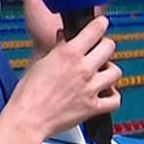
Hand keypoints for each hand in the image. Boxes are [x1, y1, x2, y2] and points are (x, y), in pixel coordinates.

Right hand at [8, 15, 120, 140]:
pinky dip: (113, 96)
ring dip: (110, 70)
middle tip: (99, 50)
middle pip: (110, 47)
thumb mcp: (40, 63)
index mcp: (69, 54)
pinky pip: (115, 99)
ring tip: (102, 72)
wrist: (28, 119)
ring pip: (116, 71)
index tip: (101, 24)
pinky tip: (106, 93)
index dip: (100, 24)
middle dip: (105, 46)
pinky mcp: (93, 107)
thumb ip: (57, 49)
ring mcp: (91, 88)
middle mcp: (83, 69)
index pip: (95, 29)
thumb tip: (63, 38)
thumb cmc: (28, 94)